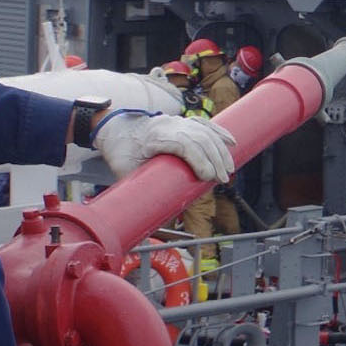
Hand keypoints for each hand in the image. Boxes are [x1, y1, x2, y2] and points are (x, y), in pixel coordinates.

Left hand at [92, 110, 234, 182]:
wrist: (114, 129)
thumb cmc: (119, 151)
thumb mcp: (124, 172)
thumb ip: (139, 194)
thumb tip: (150, 225)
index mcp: (155, 135)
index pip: (184, 143)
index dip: (199, 160)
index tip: (207, 178)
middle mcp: (168, 124)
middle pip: (199, 137)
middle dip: (215, 158)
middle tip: (222, 179)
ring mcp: (177, 121)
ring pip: (205, 131)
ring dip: (220, 150)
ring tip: (229, 169)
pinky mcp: (182, 122)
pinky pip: (205, 124)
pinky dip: (219, 133)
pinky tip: (231, 143)